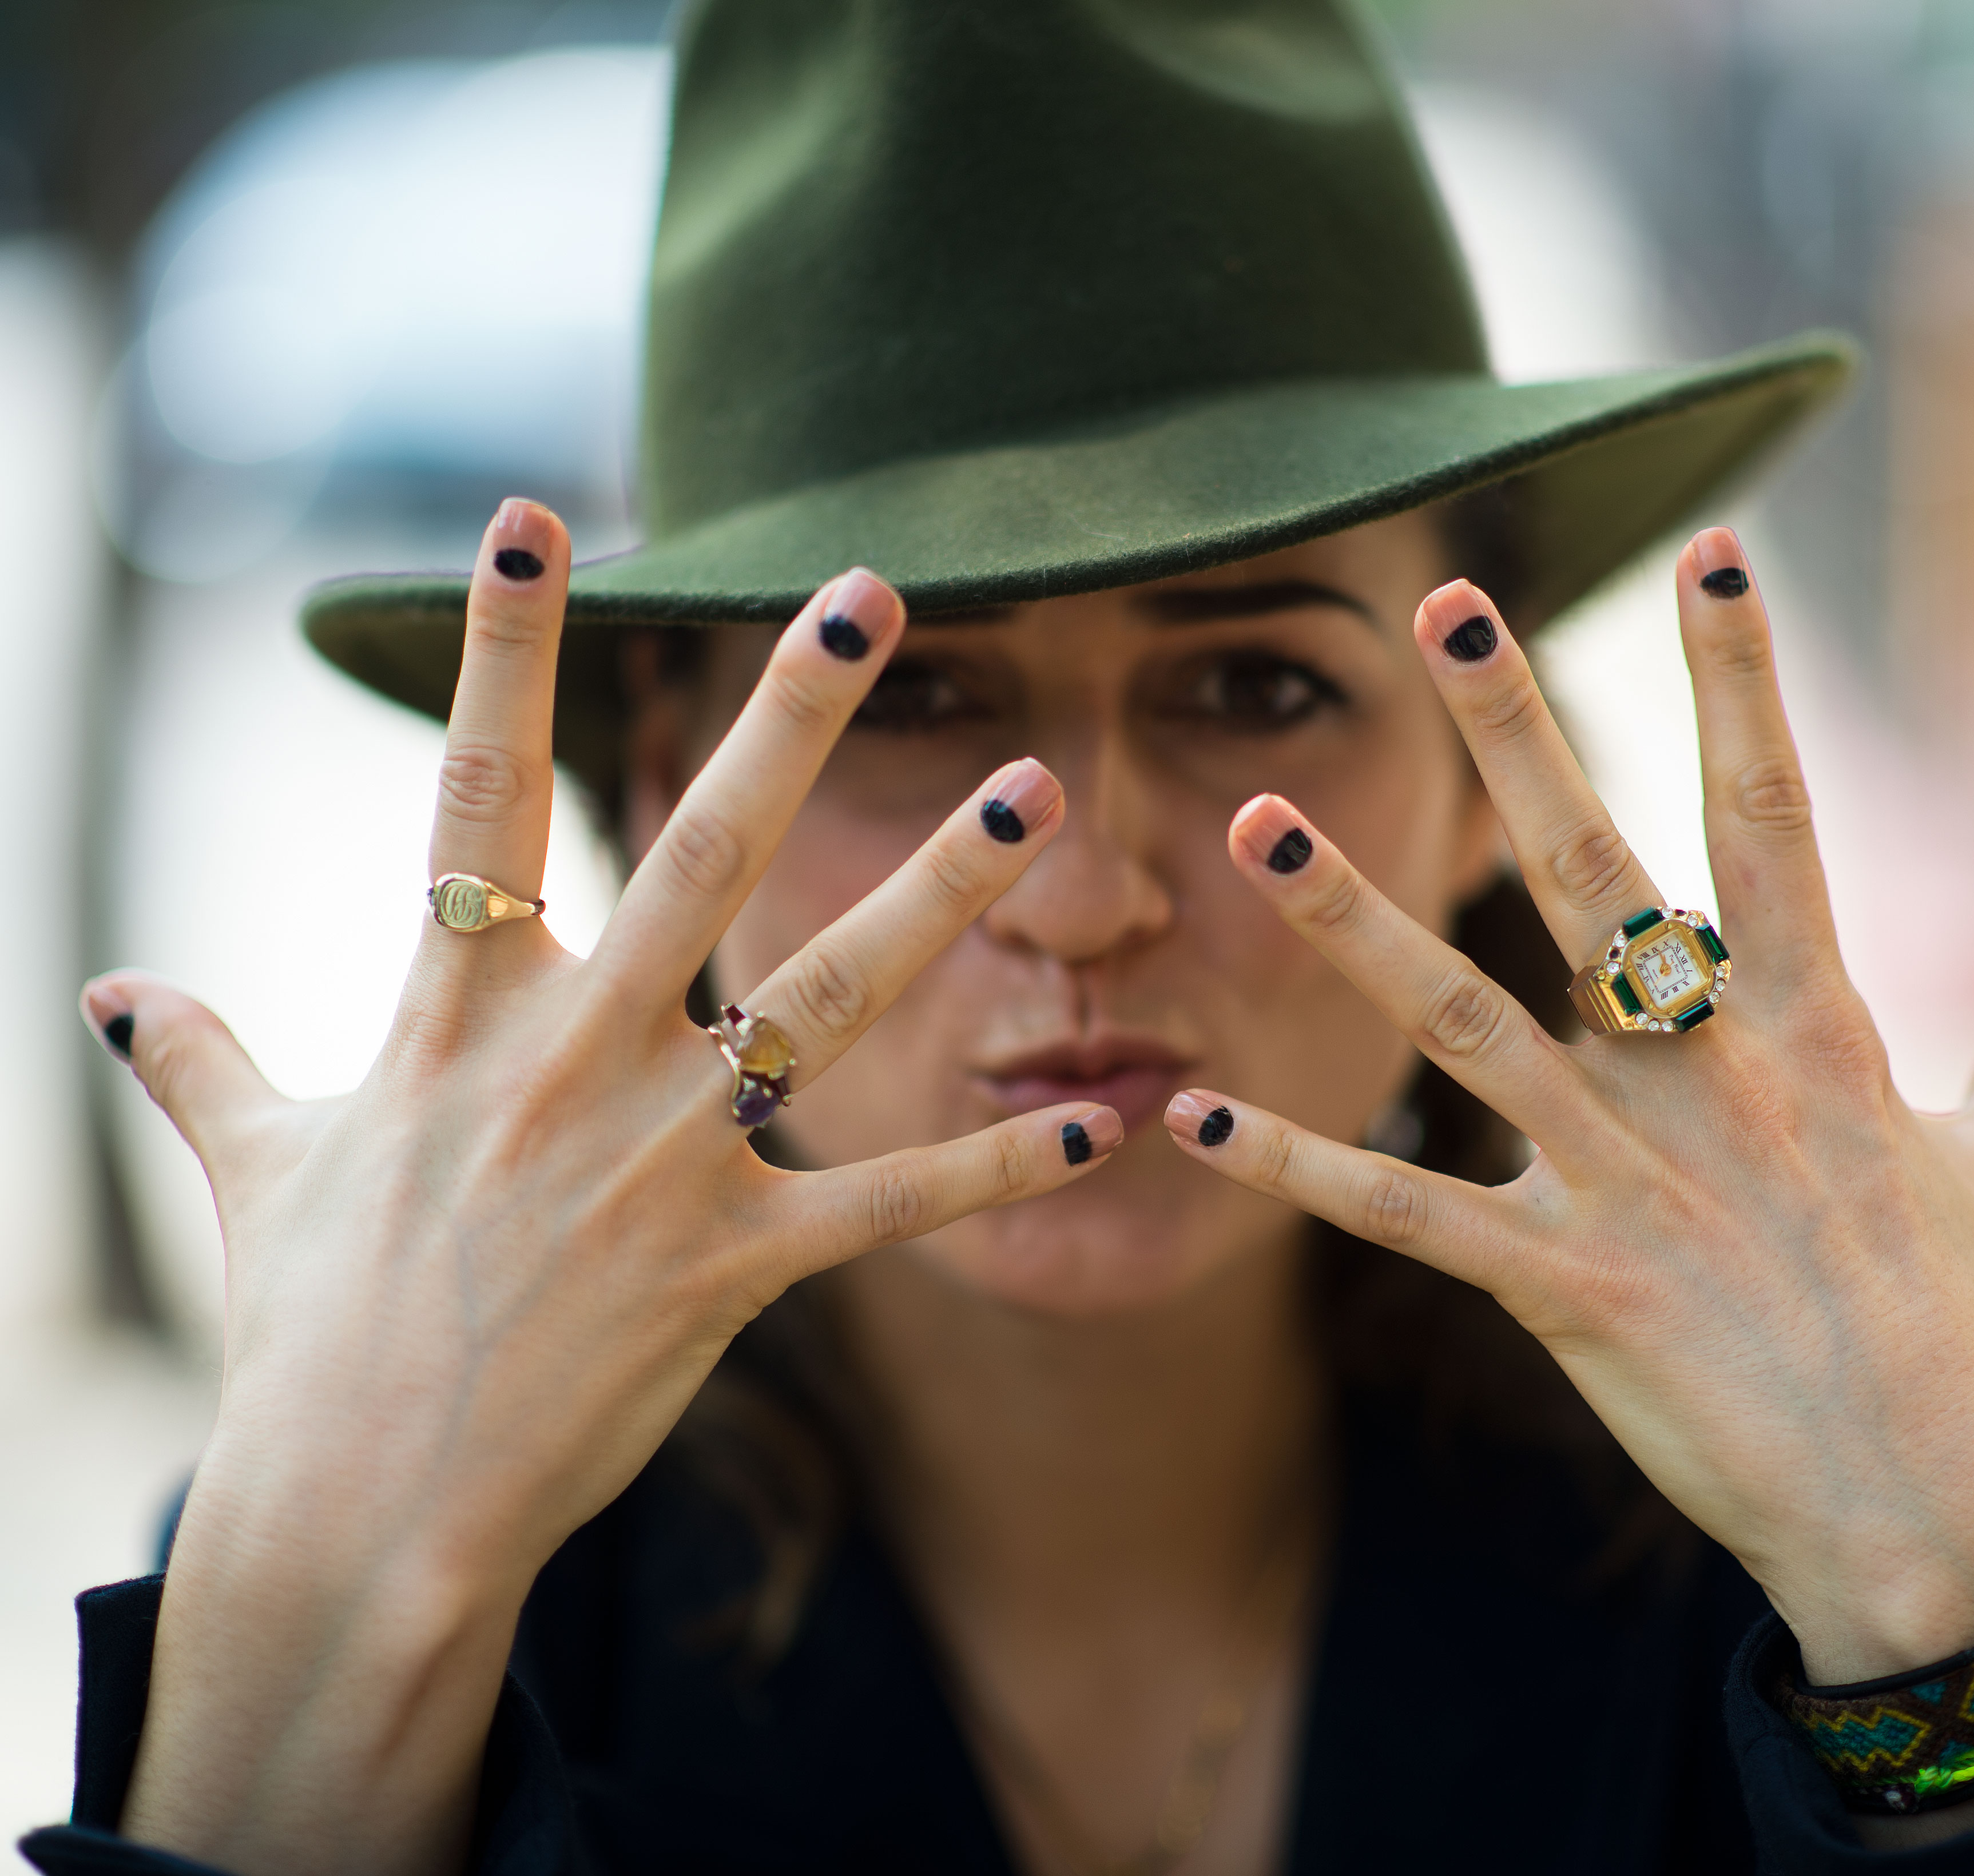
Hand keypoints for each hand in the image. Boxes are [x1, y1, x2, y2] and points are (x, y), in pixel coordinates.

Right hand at [85, 501, 1116, 1875]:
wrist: (358, 1507)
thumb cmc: (308, 1330)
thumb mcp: (253, 1169)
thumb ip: (198, 1062)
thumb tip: (105, 996)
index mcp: (454, 1013)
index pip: (478, 791)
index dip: (507, 650)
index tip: (538, 517)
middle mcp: (569, 1062)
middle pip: (697, 850)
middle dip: (788, 716)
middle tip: (874, 591)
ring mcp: (658, 1163)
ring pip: (826, 996)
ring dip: (940, 887)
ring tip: (1035, 791)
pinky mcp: (731, 1270)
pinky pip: (886, 1208)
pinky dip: (994, 1167)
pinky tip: (1105, 1125)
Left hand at [1167, 528, 1973, 1687]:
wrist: (1936, 1517)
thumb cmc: (1961, 1334)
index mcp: (1818, 1026)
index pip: (1775, 813)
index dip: (1745, 680)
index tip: (1712, 555)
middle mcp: (1712, 1076)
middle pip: (1596, 873)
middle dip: (1520, 734)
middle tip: (1441, 607)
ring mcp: (1631, 1179)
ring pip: (1463, 1020)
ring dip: (1353, 922)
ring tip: (1258, 826)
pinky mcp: (1567, 1286)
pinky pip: (1409, 1212)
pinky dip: (1302, 1166)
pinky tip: (1195, 1119)